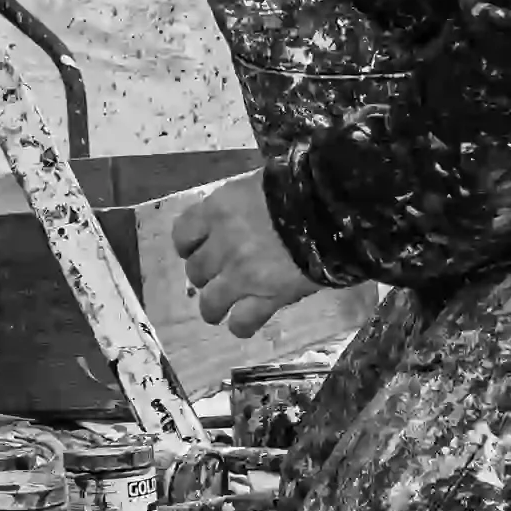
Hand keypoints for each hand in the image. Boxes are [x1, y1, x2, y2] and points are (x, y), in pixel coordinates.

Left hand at [169, 169, 316, 340]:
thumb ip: (240, 203)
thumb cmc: (296, 188)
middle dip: (205, 275)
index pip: (182, 234)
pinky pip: (242, 323)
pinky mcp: (267, 299)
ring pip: (210, 303)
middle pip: (195, 271)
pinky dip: (240, 326)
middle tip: (218, 275)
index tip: (197, 248)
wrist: (328, 211)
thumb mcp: (259, 184)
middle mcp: (222, 245)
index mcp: (218, 211)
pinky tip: (245, 323)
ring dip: (214, 306)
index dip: (188, 245)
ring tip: (223, 308)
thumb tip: (240, 210)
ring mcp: (241, 276)